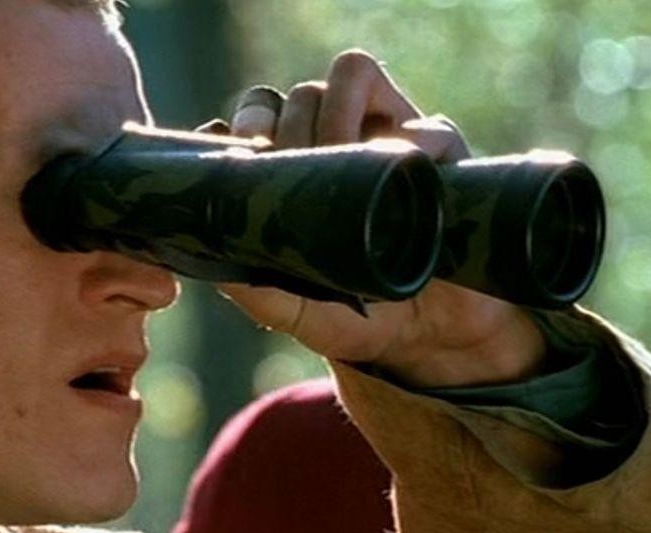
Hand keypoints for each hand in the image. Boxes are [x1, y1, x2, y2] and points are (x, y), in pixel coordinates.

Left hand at [221, 50, 545, 388]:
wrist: (426, 338)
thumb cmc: (352, 315)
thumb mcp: (292, 309)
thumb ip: (251, 288)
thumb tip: (208, 257)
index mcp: (295, 168)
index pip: (261, 112)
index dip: (251, 120)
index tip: (251, 147)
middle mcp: (337, 142)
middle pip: (301, 93)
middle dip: (294, 127)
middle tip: (303, 172)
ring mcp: (389, 137)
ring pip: (352, 75)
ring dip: (339, 113)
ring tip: (345, 160)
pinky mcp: (442, 151)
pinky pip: (427, 124)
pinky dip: (411, 140)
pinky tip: (399, 169)